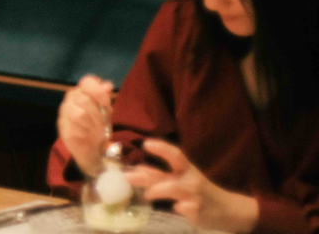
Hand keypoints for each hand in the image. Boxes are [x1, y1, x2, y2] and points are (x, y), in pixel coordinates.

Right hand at [58, 74, 113, 175]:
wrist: (92, 148)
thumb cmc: (99, 126)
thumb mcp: (106, 111)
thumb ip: (104, 98)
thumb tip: (107, 85)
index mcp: (82, 91)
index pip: (87, 82)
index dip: (96, 90)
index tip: (105, 100)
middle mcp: (71, 99)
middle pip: (84, 99)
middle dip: (96, 113)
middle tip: (101, 123)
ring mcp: (64, 113)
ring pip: (79, 114)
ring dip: (91, 124)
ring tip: (93, 129)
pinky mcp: (62, 127)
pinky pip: (75, 129)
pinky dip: (84, 133)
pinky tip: (85, 135)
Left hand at [129, 139, 258, 232]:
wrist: (228, 210)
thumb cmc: (198, 190)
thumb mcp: (181, 179)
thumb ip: (159, 175)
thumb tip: (137, 169)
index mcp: (187, 169)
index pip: (175, 155)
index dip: (161, 148)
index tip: (146, 143)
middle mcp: (190, 180)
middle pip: (168, 174)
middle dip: (147, 175)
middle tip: (127, 176)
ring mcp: (194, 196)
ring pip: (175, 190)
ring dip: (158, 190)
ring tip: (147, 194)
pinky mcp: (198, 212)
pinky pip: (186, 209)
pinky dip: (180, 208)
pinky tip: (176, 208)